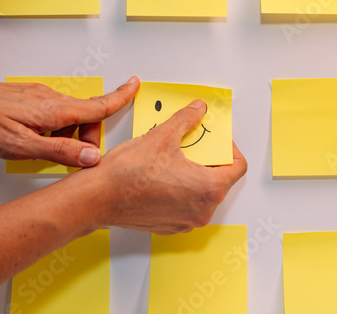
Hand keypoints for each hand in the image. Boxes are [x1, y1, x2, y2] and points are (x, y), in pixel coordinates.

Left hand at [0, 76, 138, 166]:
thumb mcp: (21, 146)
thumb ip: (60, 151)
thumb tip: (92, 157)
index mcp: (54, 110)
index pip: (97, 105)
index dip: (120, 97)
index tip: (135, 85)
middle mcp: (49, 99)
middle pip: (85, 117)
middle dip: (86, 138)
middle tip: (72, 158)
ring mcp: (37, 97)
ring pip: (67, 118)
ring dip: (65, 137)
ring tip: (42, 152)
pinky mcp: (26, 100)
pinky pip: (51, 116)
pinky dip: (52, 131)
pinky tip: (33, 141)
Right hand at [84, 99, 247, 234]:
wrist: (98, 198)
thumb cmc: (127, 174)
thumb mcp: (163, 136)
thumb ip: (187, 119)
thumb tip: (198, 109)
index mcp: (208, 189)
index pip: (238, 167)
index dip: (230, 149)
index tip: (218, 142)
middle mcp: (202, 210)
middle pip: (220, 180)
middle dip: (209, 161)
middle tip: (193, 146)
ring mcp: (186, 222)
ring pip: (202, 194)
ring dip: (195, 177)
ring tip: (175, 161)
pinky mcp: (171, 227)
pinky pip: (186, 206)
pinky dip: (181, 192)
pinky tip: (163, 178)